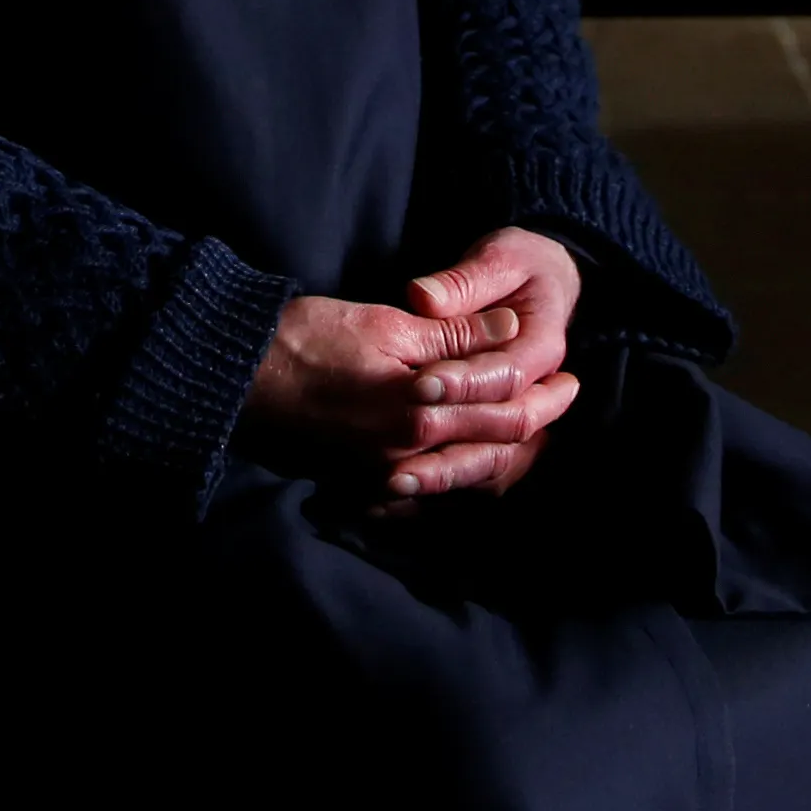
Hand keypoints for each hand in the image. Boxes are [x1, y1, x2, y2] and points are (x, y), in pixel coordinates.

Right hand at [240, 227, 583, 501]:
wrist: (241, 376)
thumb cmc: (309, 338)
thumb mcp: (388, 322)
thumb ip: (453, 333)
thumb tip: (511, 328)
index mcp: (420, 409)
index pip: (504, 404)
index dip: (542, 387)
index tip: (569, 373)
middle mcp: (409, 452)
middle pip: (495, 443)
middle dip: (537, 419)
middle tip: (567, 396)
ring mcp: (386, 472)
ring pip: (469, 470)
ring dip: (507, 448)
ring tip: (535, 426)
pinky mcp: (365, 479)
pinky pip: (429, 489)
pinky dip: (461, 472)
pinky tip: (475, 458)